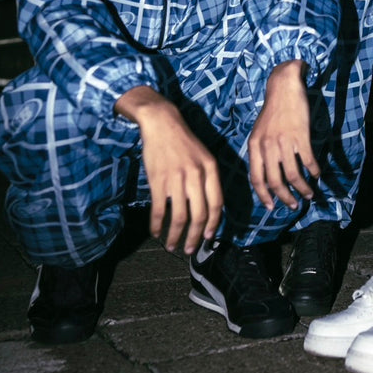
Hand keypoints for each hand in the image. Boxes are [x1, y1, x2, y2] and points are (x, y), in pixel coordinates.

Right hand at [114, 87, 222, 254]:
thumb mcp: (204, 156)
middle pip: (200, 214)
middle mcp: (196, 175)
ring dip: (176, 236)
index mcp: (210, 169)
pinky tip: (155, 232)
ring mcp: (176, 178)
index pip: (217, 203)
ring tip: (173, 246)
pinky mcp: (158, 180)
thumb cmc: (183, 141)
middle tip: (191, 250)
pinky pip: (159, 209)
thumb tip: (210, 208)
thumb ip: (208, 179)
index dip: (213, 224)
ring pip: (180, 216)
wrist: (162, 122)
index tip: (208, 238)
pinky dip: (157, 224)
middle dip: (195, 237)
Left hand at [247, 60, 318, 211]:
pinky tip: (317, 174)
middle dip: (285, 197)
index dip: (264, 196)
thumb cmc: (273, 109)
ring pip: (293, 175)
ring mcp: (284, 141)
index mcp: (255, 146)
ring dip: (302, 188)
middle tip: (293, 205)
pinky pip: (308, 160)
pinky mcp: (300, 135)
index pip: (256, 179)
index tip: (272, 206)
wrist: (284, 87)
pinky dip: (313, 171)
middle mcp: (267, 146)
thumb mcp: (258, 131)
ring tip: (308, 194)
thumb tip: (266, 176)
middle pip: (275, 181)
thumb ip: (260, 152)